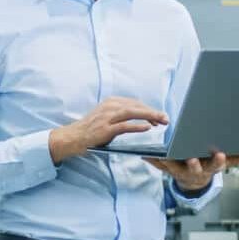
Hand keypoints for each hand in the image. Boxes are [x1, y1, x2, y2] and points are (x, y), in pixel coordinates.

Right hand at [49, 97, 168, 163]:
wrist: (73, 137)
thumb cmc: (92, 129)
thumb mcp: (107, 117)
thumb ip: (122, 116)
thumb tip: (144, 119)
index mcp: (112, 102)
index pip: (136, 103)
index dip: (149, 109)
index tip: (160, 116)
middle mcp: (110, 106)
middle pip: (136, 106)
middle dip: (153, 112)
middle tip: (166, 119)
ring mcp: (107, 117)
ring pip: (132, 113)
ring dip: (149, 116)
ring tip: (160, 121)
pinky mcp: (105, 129)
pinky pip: (124, 126)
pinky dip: (136, 126)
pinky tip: (147, 128)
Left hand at [144, 152, 238, 192]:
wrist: (193, 181)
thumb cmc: (209, 165)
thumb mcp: (226, 162)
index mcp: (209, 167)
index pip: (216, 164)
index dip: (218, 160)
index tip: (220, 154)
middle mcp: (195, 169)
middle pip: (195, 166)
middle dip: (194, 163)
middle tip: (192, 157)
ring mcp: (181, 170)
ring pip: (174, 166)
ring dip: (168, 161)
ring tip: (162, 153)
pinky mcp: (168, 169)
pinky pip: (159, 165)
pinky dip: (153, 160)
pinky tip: (146, 154)